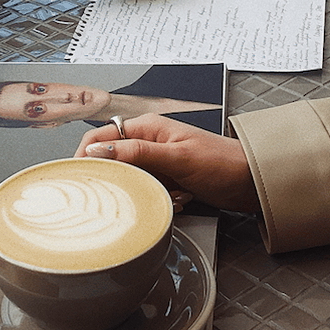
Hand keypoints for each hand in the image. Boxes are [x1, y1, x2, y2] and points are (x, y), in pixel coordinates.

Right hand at [74, 114, 260, 213]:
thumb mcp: (177, 157)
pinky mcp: (166, 179)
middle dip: (113, 179)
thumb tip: (98, 152)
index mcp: (148, 128)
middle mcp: (148, 143)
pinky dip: (154, 198)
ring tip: (158, 194)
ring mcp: (157, 162)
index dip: (84, 156)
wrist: (253, 182)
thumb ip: (137, 153)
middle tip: (113, 195)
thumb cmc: (223, 163)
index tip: (76, 177)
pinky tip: (173, 200)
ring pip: (128, 178)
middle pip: (111, 160)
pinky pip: (146, 190)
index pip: (100, 137)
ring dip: (138, 191)